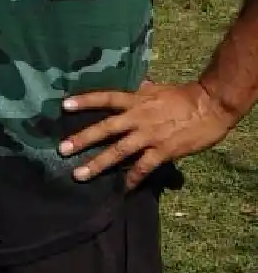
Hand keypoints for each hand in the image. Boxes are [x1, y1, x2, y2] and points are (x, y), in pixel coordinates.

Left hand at [59, 81, 239, 188]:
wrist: (211, 106)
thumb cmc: (184, 96)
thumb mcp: (156, 88)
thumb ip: (139, 90)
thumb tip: (132, 84)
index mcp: (136, 100)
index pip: (106, 98)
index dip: (85, 101)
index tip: (63, 105)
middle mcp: (138, 118)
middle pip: (105, 129)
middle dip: (82, 139)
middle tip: (62, 149)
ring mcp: (150, 136)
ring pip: (119, 152)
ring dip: (98, 164)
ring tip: (79, 174)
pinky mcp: (163, 151)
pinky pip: (144, 168)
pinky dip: (132, 179)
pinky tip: (122, 188)